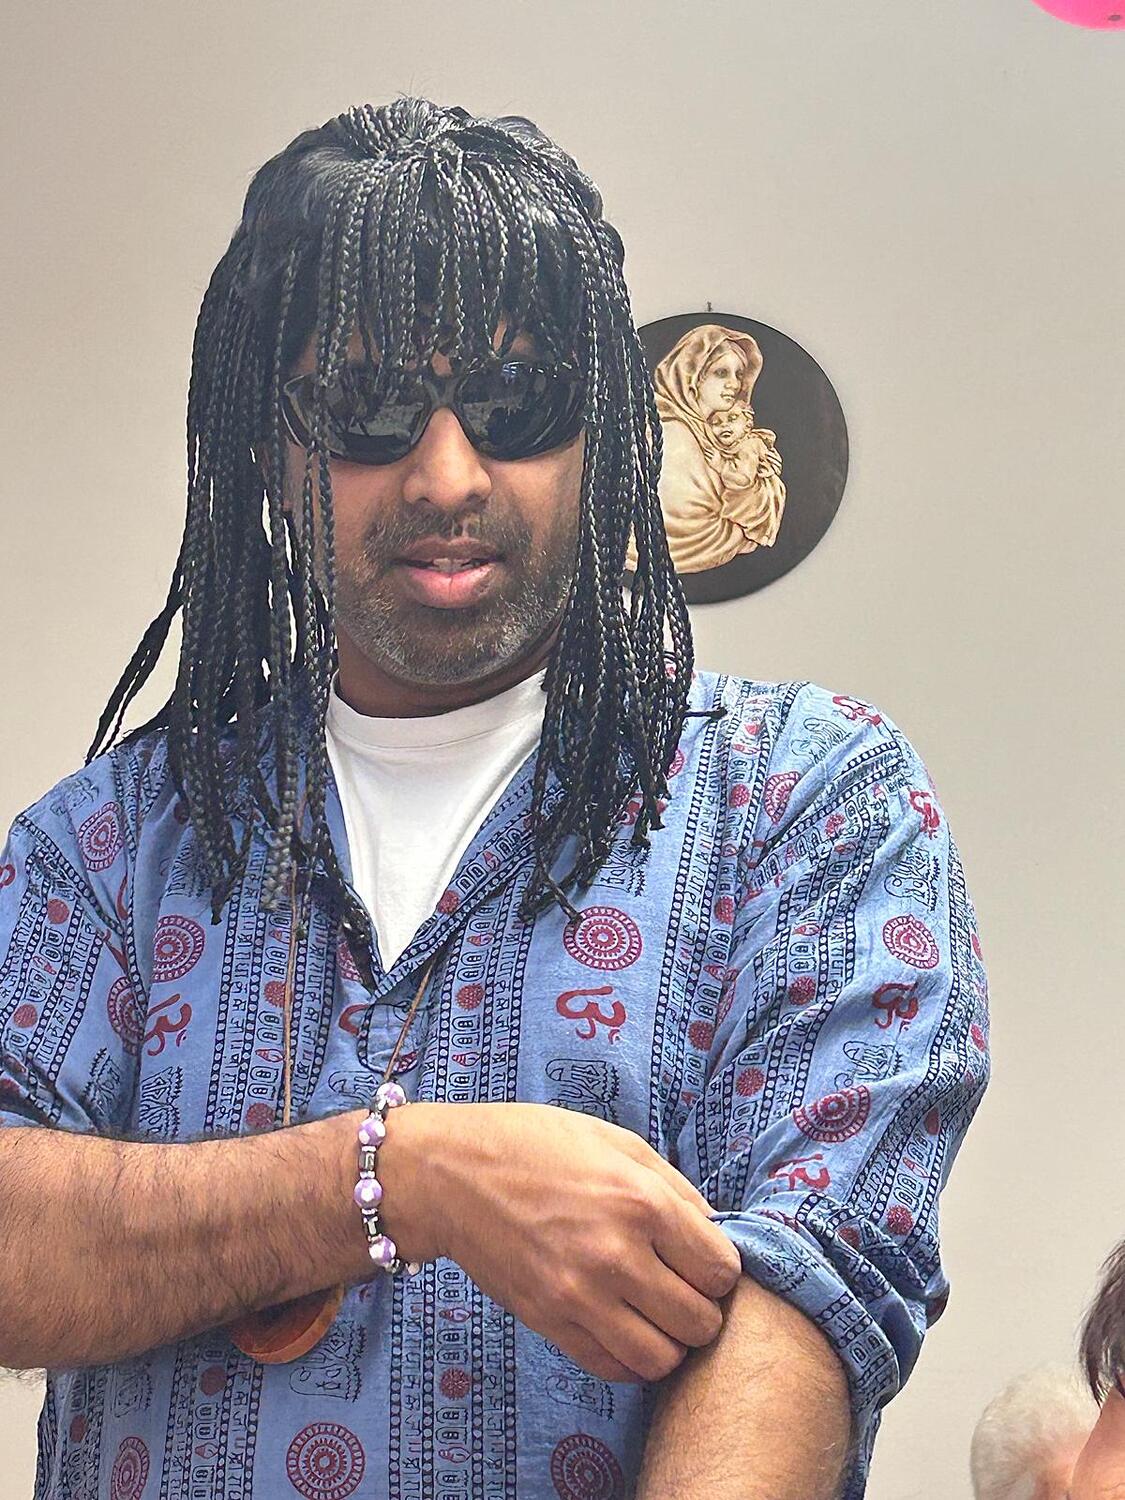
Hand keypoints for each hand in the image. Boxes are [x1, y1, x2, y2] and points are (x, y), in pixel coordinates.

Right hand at [420, 1102, 741, 1383]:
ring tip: (653, 1312)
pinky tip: (622, 1326)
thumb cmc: (534, 1144)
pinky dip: (629, 1358)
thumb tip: (715, 1229)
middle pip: (701, 1322)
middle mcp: (616, 1255)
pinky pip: (614, 1368)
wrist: (450, 1174)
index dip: (719, 1268)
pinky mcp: (550, 1322)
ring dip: (668, 1340)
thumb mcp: (614, 1140)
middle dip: (701, 1307)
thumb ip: (672, 1186)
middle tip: (680, 1287)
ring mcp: (580, 1296)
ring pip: (663, 1359)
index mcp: (640, 1201)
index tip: (700, 1259)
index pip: (721, 1270)